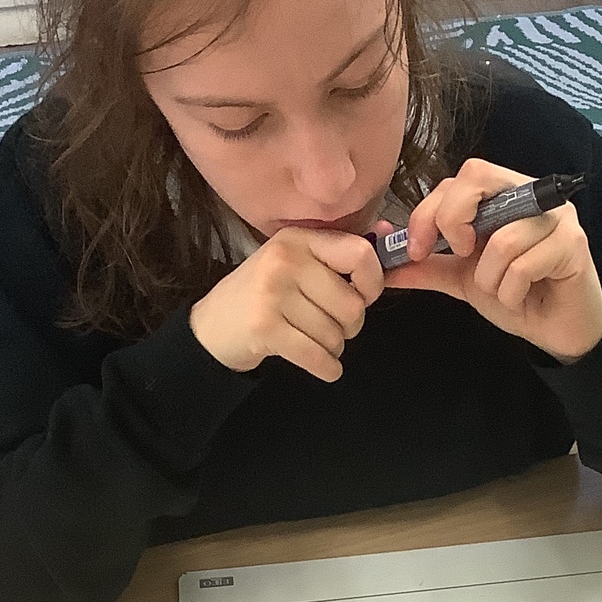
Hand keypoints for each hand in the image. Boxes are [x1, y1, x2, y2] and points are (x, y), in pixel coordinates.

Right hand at [188, 227, 383, 380]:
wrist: (212, 327)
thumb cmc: (263, 295)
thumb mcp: (296, 264)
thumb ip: (340, 252)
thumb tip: (389, 233)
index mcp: (299, 240)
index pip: (359, 254)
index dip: (373, 282)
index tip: (365, 296)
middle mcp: (285, 260)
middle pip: (352, 304)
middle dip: (351, 326)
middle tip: (334, 328)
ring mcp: (272, 293)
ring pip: (335, 334)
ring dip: (333, 348)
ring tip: (314, 341)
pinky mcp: (264, 327)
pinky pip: (316, 356)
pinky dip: (326, 368)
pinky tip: (323, 367)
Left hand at [384, 158, 601, 362]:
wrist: (557, 331)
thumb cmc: (516, 296)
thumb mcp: (461, 278)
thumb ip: (425, 264)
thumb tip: (381, 256)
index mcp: (504, 193)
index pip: (460, 178)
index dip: (430, 210)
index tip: (417, 249)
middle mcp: (532, 194)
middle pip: (477, 177)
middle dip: (452, 220)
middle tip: (460, 255)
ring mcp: (557, 217)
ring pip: (500, 238)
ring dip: (489, 278)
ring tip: (501, 290)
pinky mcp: (574, 245)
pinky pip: (523, 265)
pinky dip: (511, 292)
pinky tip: (520, 298)